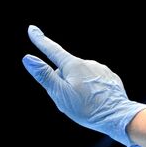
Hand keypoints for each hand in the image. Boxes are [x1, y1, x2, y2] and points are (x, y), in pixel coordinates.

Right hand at [22, 24, 145, 146]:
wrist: (117, 116)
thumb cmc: (86, 108)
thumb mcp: (59, 93)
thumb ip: (44, 75)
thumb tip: (28, 58)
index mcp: (73, 65)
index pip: (52, 50)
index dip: (40, 40)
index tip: (32, 29)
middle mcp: (88, 63)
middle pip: (65, 69)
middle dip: (61, 81)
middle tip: (67, 100)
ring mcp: (101, 69)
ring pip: (79, 76)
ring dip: (76, 86)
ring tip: (82, 104)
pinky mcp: (110, 78)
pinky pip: (93, 80)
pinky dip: (89, 89)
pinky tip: (93, 101)